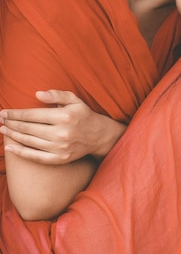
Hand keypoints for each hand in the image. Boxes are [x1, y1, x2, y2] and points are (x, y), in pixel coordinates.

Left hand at [0, 90, 126, 164]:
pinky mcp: (60, 159)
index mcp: (63, 117)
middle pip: (28, 128)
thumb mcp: (74, 99)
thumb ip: (56, 95)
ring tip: (3, 130)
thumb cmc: (83, 115)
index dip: (15, 114)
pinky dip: (21, 152)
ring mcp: (60, 148)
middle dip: (11, 124)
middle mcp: (61, 133)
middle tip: (1, 120)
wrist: (98, 136)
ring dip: (13, 136)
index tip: (4, 112)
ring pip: (29, 142)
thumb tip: (37, 94)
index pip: (32, 115)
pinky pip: (36, 157)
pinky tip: (10, 147)